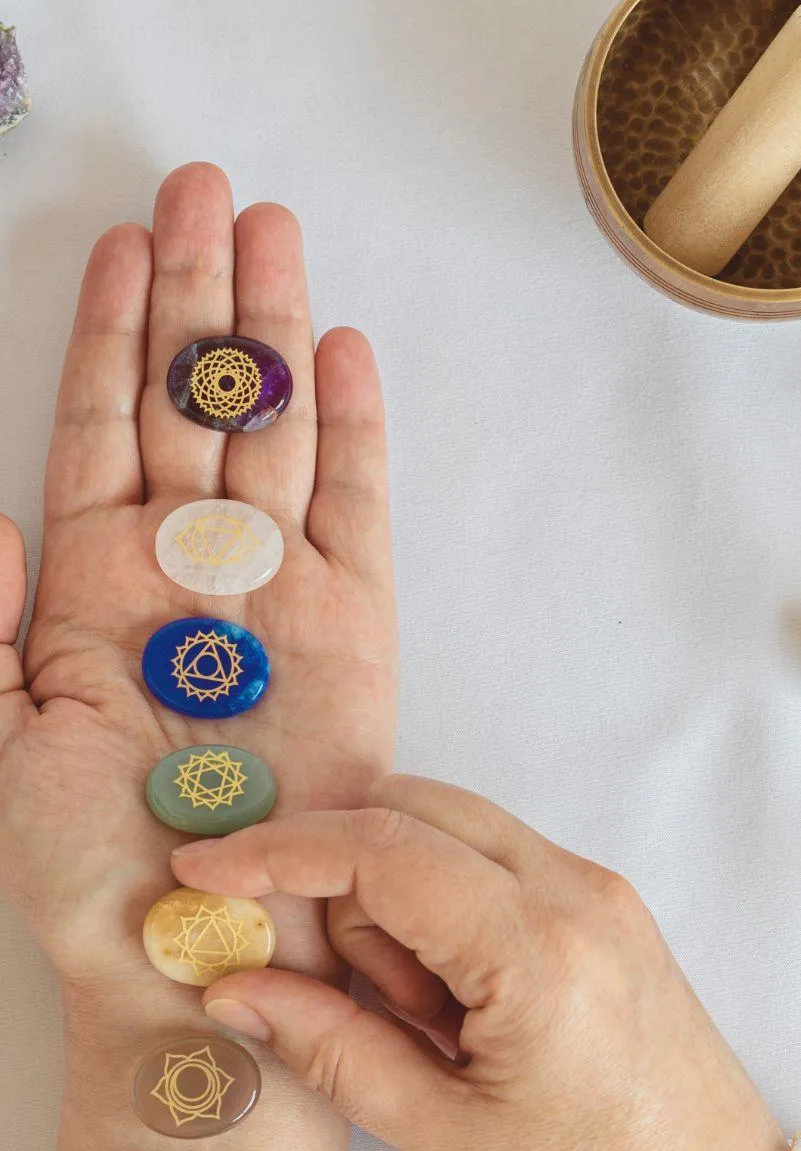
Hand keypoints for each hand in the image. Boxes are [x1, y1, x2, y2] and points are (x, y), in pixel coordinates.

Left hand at [0, 164, 394, 1004]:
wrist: (194, 945)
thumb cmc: (80, 863)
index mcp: (91, 583)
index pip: (100, 423)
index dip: (109, 330)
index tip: (122, 239)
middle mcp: (183, 569)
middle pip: (191, 401)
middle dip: (197, 295)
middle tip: (207, 190)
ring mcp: (273, 589)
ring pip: (271, 431)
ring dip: (271, 332)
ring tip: (271, 233)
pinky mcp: (353, 627)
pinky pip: (356, 511)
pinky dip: (352, 433)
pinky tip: (342, 356)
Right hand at [171, 776, 786, 1150]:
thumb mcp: (445, 1136)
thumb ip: (332, 1047)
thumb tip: (233, 987)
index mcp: (538, 949)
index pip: (383, 850)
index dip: (280, 851)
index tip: (204, 867)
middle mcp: (578, 889)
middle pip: (414, 810)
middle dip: (344, 877)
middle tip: (348, 990)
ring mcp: (602, 888)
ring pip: (452, 830)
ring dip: (399, 898)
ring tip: (430, 1022)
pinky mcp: (610, 904)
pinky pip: (494, 862)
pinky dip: (444, 905)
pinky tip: (458, 1001)